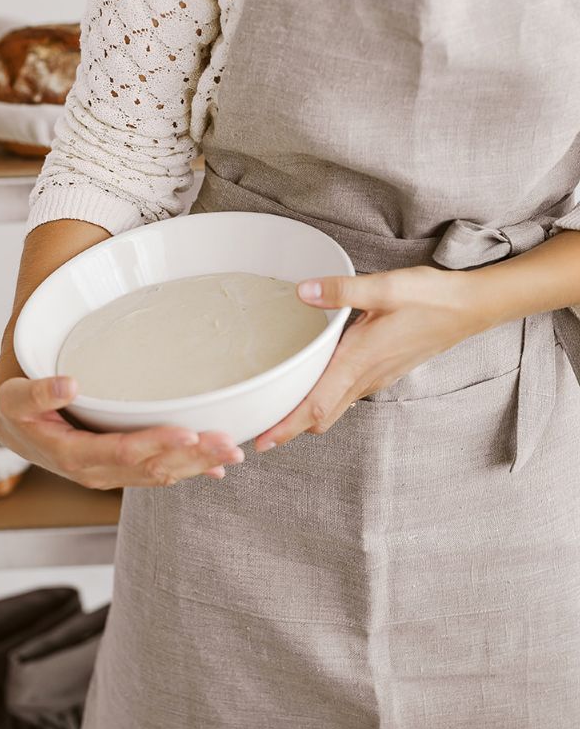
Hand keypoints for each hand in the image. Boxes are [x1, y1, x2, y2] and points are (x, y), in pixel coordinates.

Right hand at [0, 375, 244, 488]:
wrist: (12, 426)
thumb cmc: (16, 406)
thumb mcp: (15, 396)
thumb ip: (39, 391)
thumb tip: (69, 384)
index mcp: (74, 456)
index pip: (124, 452)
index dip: (158, 444)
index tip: (189, 433)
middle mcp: (97, 472)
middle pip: (152, 468)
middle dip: (192, 457)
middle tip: (229, 445)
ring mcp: (110, 474)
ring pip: (160, 474)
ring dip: (197, 465)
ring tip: (232, 454)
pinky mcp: (119, 470)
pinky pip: (157, 473)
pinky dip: (187, 470)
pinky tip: (215, 468)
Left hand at [254, 265, 484, 450]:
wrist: (469, 309)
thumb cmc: (430, 298)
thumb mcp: (385, 288)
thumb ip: (341, 291)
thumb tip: (303, 292)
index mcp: (358, 360)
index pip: (316, 405)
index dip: (286, 426)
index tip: (261, 441)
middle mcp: (365, 377)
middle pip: (321, 416)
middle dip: (290, 428)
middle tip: (258, 430)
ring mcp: (376, 378)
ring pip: (334, 408)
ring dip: (307, 416)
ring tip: (279, 410)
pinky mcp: (384, 371)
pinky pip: (347, 395)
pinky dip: (325, 400)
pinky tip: (315, 383)